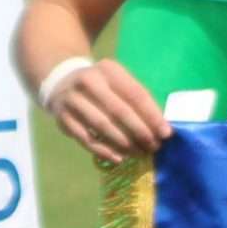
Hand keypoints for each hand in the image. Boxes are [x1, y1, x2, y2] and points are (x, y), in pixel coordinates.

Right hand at [44, 54, 172, 161]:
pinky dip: (103, 150)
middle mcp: (88, 81)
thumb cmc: (101, 87)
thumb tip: (160, 128)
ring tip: (139, 153)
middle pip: (118, 110)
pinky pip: (85, 138)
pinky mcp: (63, 118)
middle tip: (153, 146)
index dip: (152, 115)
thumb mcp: (117, 82)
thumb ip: (137, 100)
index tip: (166, 133)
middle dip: (139, 131)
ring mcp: (72, 100)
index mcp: (108, 70)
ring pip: (102, 125)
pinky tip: (118, 158)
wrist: (60, 83)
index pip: (135, 94)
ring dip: (123, 143)